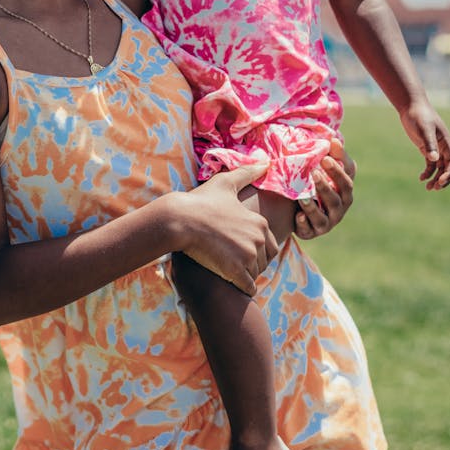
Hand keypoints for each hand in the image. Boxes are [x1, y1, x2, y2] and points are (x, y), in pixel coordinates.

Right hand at [177, 162, 275, 295]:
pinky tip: (230, 283)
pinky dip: (242, 288)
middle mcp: (258, 239)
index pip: (270, 245)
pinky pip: (248, 287)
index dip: (254, 248)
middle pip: (264, 261)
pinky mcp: (235, 271)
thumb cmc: (200, 201)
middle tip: (233, 262)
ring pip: (255, 274)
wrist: (179, 220)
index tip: (238, 249)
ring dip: (245, 275)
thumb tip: (266, 162)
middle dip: (252, 263)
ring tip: (227, 270)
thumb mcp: (225, 182)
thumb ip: (248, 172)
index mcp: (259, 222)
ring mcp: (248, 256)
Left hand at [294, 138, 355, 239]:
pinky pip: (309, 229)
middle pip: (339, 195)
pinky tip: (298, 216)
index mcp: (344, 188)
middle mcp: (340, 205)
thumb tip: (333, 139)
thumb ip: (327, 156)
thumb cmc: (312, 184)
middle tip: (317, 169)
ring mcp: (328, 221)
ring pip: (324, 215)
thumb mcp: (319, 170)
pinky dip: (304, 223)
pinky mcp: (312, 232)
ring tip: (303, 196)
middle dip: (329, 181)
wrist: (296, 212)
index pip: (349, 175)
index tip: (327, 153)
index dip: (340, 165)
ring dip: (314, 205)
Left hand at [399, 101, 449, 189]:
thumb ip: (429, 144)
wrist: (411, 107)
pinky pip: (431, 164)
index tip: (440, 181)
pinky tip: (421, 178)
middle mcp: (443, 146)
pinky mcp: (427, 148)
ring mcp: (435, 148)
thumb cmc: (419, 116)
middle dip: (444, 179)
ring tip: (428, 188)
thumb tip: (434, 159)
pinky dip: (428, 172)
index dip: (449, 173)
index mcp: (446, 142)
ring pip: (440, 168)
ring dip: (436, 178)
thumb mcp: (424, 129)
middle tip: (435, 188)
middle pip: (449, 167)